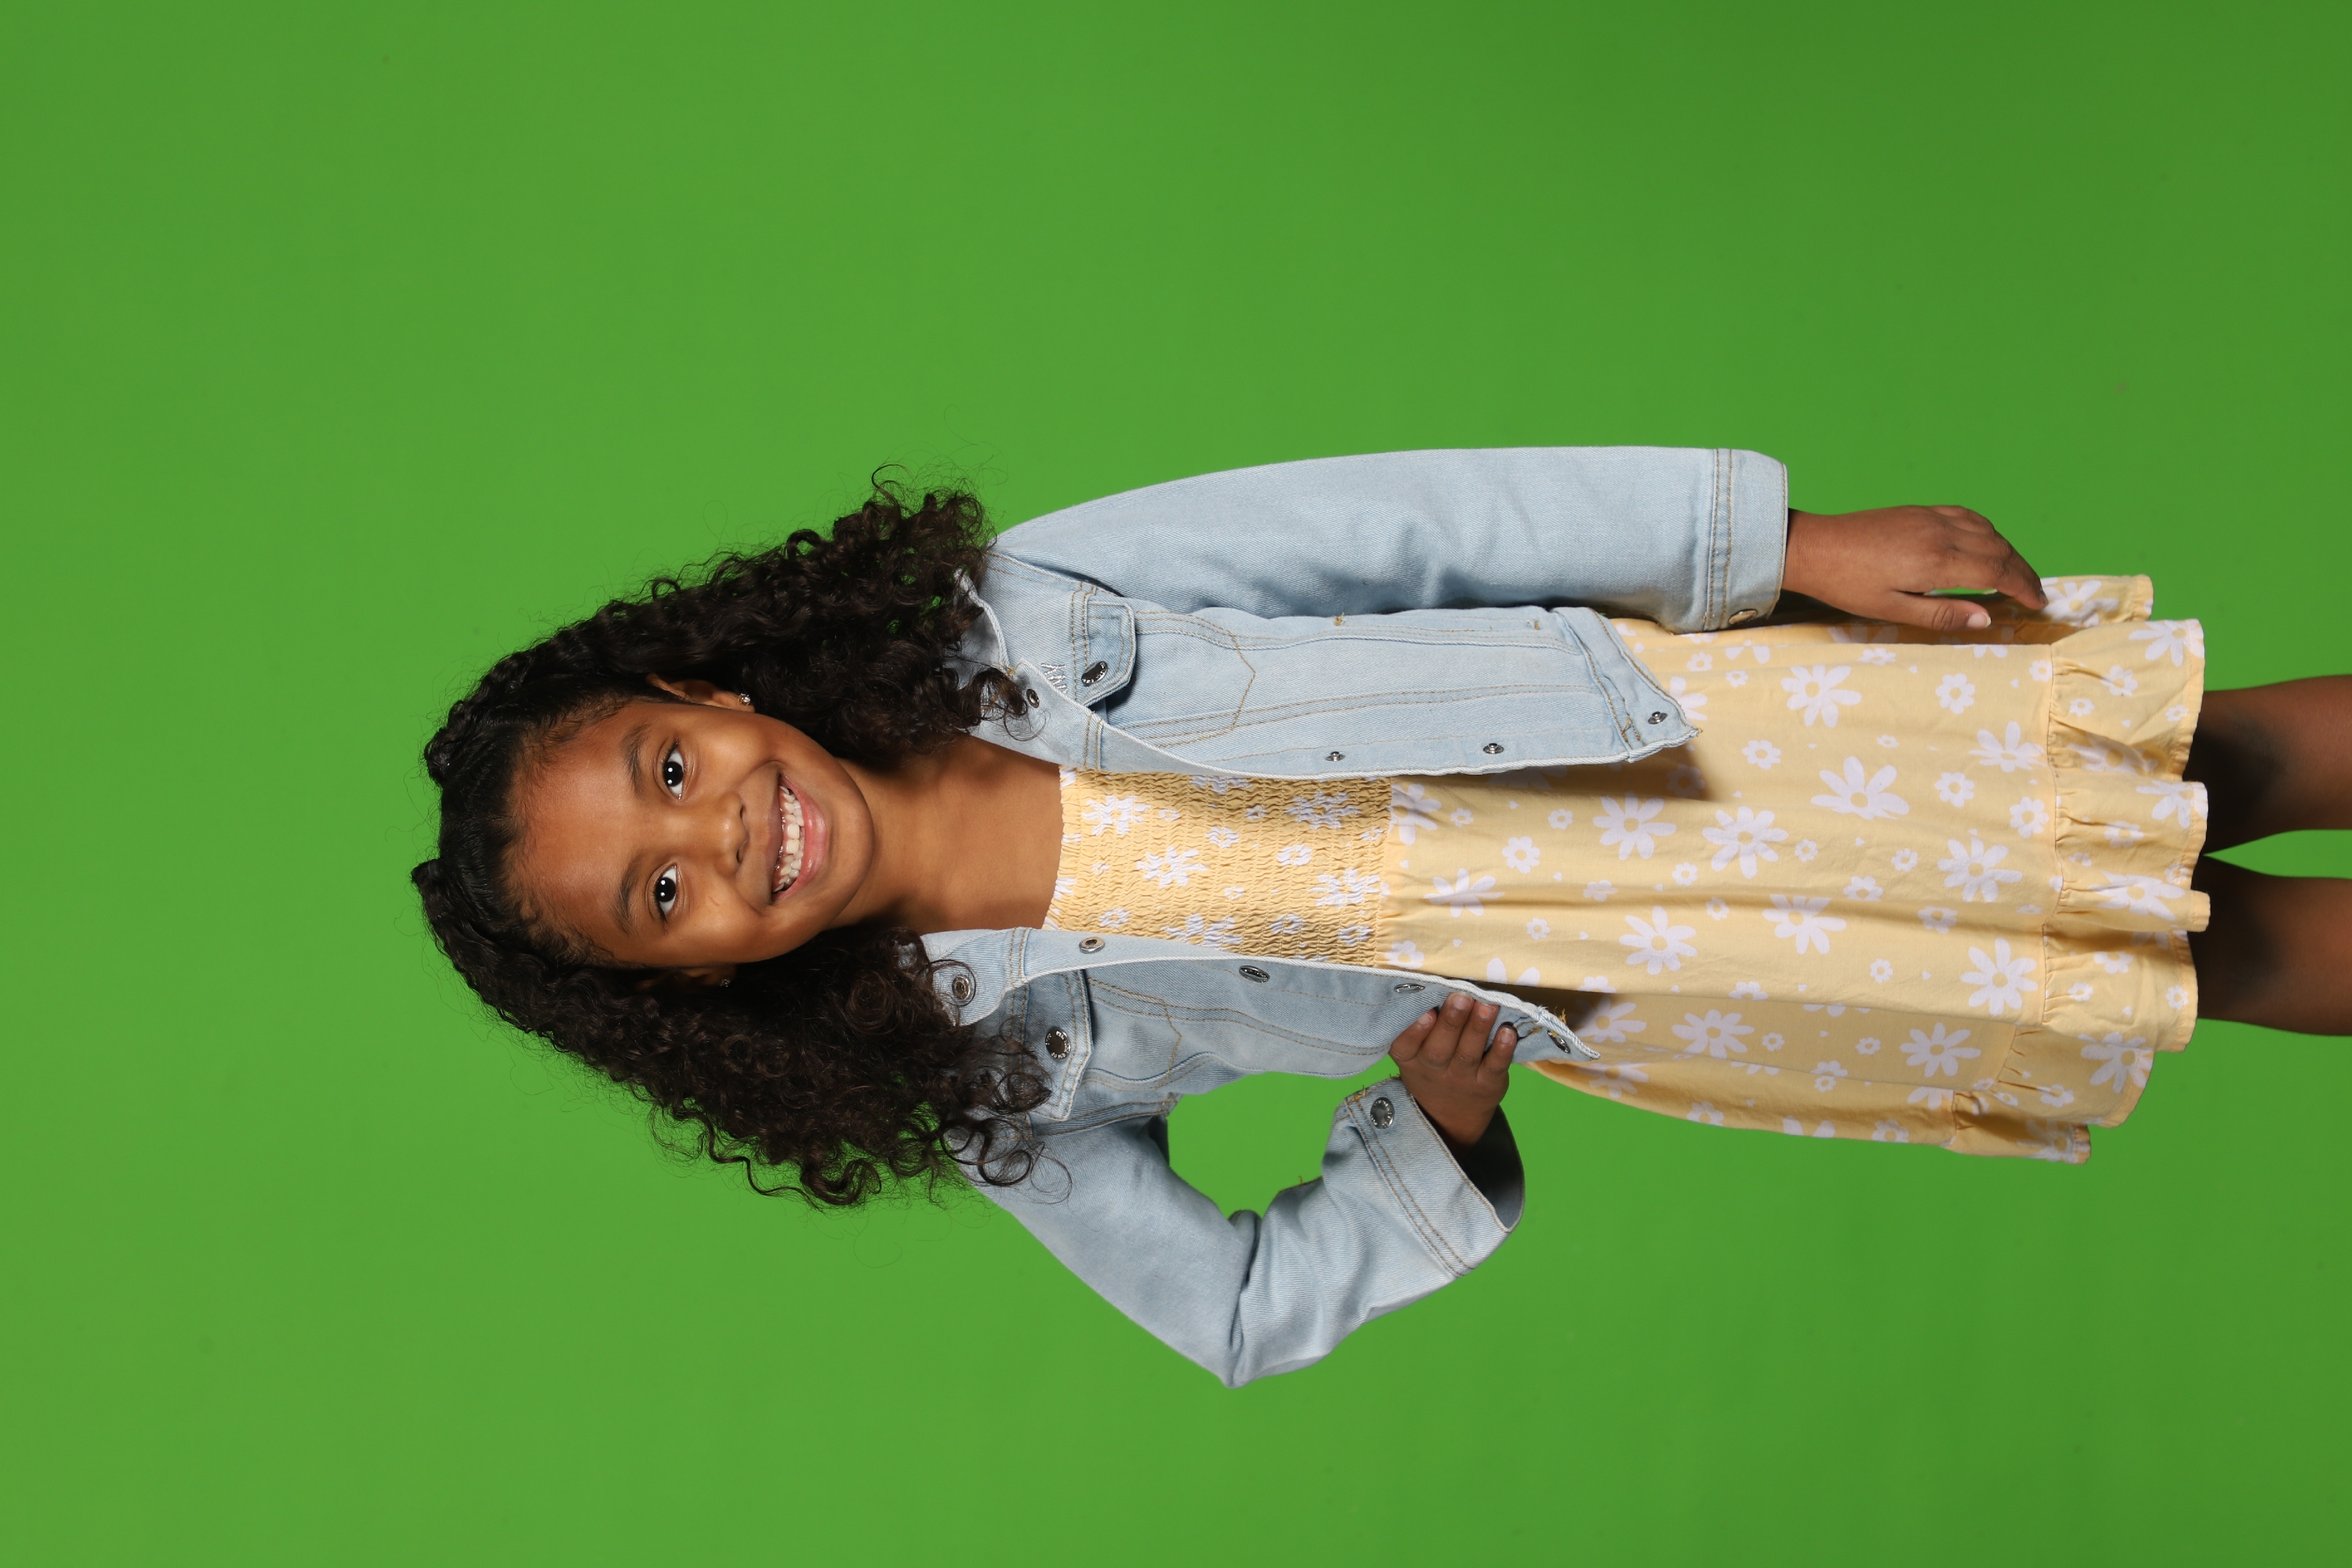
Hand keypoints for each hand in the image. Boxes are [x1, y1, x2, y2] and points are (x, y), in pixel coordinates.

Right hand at [1388, 993, 1515, 1151]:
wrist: (1451, 1116)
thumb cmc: (1433, 1070)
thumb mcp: (1415, 1056)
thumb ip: (1420, 1028)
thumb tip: (1433, 986)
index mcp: (1410, 1060)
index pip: (1405, 1047)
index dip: (1415, 1031)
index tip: (1427, 1012)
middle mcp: (1434, 1071)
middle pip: (1439, 1049)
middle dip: (1451, 1022)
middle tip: (1461, 997)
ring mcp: (1462, 1080)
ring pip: (1468, 1054)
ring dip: (1478, 1028)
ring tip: (1487, 1005)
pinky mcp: (1488, 1085)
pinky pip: (1495, 1068)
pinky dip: (1502, 1050)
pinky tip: (1508, 1032)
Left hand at [1783, 506, 2047, 631]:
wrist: (1814, 547)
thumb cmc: (1847, 584)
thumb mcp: (1892, 610)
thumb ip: (1942, 615)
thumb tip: (1987, 620)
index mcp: (1936, 562)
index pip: (1997, 572)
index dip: (2023, 588)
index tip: (2038, 603)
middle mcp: (1941, 534)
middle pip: (1999, 549)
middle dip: (2023, 571)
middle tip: (2036, 593)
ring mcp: (1931, 517)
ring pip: (1987, 530)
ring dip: (2008, 550)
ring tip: (2016, 573)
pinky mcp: (1919, 511)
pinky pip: (1966, 515)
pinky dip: (1986, 529)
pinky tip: (1988, 542)